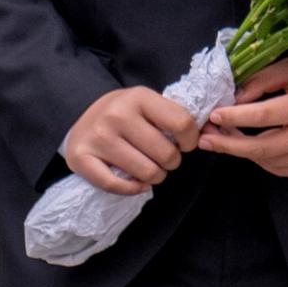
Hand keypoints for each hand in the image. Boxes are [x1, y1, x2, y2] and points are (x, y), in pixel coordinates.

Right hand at [65, 86, 198, 194]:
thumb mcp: (147, 103)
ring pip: (147, 173)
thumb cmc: (124, 113)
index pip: (182, 123)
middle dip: (172, 162)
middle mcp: (117, 115)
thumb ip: (172, 115)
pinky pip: (117, 186)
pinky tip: (136, 182)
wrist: (80, 113)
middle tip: (164, 159)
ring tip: (150, 168)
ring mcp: (98, 137)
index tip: (185, 145)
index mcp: (139, 98)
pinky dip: (133, 189)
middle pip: (167, 154)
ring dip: (155, 177)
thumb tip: (207, 133)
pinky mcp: (80, 158)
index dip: (191, 141)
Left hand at [199, 55, 287, 178]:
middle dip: (228, 145)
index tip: (212, 116)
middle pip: (260, 148)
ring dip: (244, 152)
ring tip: (227, 140)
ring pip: (270, 162)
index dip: (232, 118)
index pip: (260, 116)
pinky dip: (265, 160)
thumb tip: (233, 100)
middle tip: (205, 140)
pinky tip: (254, 148)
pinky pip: (284, 169)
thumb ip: (262, 80)